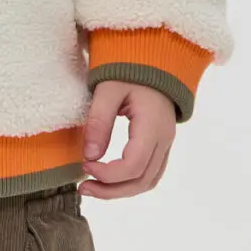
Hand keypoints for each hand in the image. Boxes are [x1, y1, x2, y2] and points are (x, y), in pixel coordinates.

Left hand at [78, 80, 177, 199]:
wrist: (155, 59)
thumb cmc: (130, 70)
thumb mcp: (108, 90)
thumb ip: (98, 122)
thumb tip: (89, 156)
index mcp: (153, 126)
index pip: (133, 165)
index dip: (107, 174)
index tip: (84, 165)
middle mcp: (165, 139)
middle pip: (142, 181)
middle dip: (111, 190)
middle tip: (83, 187)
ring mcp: (167, 143)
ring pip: (148, 181)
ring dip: (120, 191)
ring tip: (93, 187)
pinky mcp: (162, 144)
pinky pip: (150, 173)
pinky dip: (130, 182)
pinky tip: (109, 178)